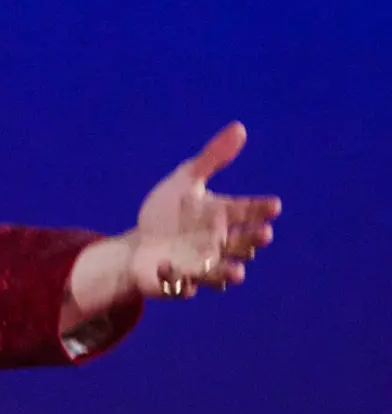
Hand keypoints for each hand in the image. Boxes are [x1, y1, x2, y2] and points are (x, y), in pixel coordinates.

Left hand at [126, 121, 281, 298]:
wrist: (140, 244)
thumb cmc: (170, 212)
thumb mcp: (185, 180)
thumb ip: (212, 158)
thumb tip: (240, 128)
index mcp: (222, 217)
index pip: (248, 212)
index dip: (261, 210)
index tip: (274, 205)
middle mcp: (218, 245)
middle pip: (241, 245)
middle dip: (252, 241)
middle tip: (263, 234)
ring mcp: (200, 266)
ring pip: (219, 273)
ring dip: (227, 273)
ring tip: (237, 273)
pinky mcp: (176, 282)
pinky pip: (180, 285)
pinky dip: (180, 282)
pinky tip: (177, 276)